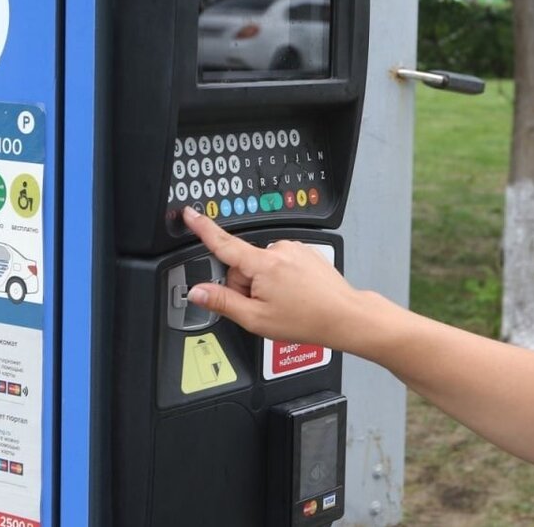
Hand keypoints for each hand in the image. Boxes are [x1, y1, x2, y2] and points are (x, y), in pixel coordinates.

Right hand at [181, 206, 369, 349]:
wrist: (344, 316)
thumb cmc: (307, 319)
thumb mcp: (256, 318)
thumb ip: (222, 302)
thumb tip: (197, 292)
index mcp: (263, 264)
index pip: (223, 242)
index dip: (202, 227)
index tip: (189, 213)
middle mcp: (279, 249)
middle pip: (244, 265)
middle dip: (246, 286)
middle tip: (264, 307)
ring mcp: (295, 249)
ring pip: (262, 266)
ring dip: (265, 284)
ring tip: (284, 303)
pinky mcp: (306, 253)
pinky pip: (281, 264)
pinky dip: (282, 279)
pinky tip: (294, 295)